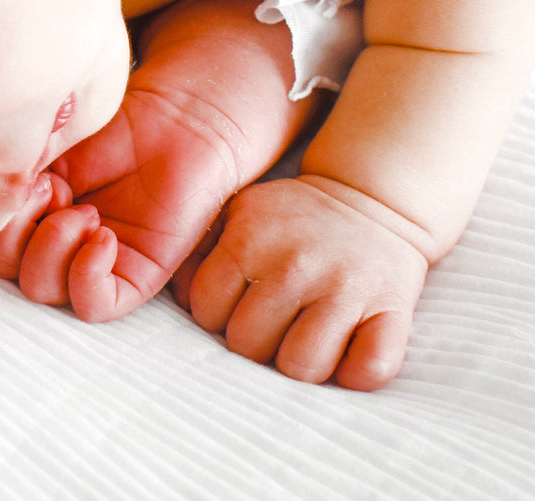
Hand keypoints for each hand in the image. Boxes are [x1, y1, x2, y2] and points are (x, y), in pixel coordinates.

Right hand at [0, 83, 243, 320]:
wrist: (178, 118)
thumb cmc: (113, 124)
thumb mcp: (46, 143)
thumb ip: (12, 172)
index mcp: (30, 211)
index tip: (23, 176)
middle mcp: (57, 241)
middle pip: (10, 271)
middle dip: (21, 231)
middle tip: (53, 191)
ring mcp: (94, 262)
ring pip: (44, 290)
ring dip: (54, 246)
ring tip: (85, 210)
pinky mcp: (137, 276)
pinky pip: (95, 305)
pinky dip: (88, 274)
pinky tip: (103, 235)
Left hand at [185, 174, 428, 389]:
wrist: (370, 199)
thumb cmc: (291, 217)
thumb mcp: (237, 213)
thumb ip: (199, 250)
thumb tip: (178, 296)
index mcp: (250, 239)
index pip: (206, 311)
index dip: (214, 317)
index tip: (232, 308)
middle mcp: (295, 265)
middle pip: (248, 346)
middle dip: (253, 344)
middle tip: (268, 326)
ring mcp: (346, 289)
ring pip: (302, 367)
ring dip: (299, 364)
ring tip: (301, 341)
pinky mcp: (392, 311)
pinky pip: (369, 370)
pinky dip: (356, 373)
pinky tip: (346, 351)